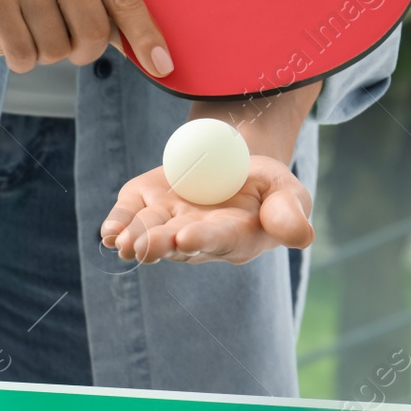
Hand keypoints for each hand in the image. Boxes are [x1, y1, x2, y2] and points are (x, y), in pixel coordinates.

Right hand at [0, 0, 172, 76]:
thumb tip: (140, 46)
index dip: (145, 37)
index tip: (162, 67)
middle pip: (93, 33)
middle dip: (78, 52)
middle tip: (58, 44)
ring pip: (56, 49)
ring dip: (41, 55)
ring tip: (22, 29)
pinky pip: (23, 55)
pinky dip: (17, 59)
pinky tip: (1, 37)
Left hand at [99, 155, 313, 264]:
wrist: (231, 164)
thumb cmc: (266, 187)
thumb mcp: (286, 191)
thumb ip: (290, 212)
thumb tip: (302, 237)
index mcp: (234, 236)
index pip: (217, 239)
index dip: (201, 239)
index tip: (186, 238)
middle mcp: (196, 236)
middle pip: (176, 242)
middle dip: (159, 244)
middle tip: (144, 247)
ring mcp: (167, 222)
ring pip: (148, 232)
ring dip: (134, 238)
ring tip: (123, 244)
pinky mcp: (145, 204)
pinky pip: (127, 216)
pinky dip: (116, 224)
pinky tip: (108, 233)